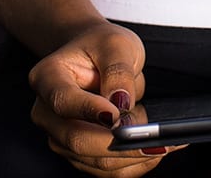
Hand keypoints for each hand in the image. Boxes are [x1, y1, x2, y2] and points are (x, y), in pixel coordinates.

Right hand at [28, 20, 183, 174]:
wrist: (94, 54)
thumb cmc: (102, 46)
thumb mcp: (117, 44)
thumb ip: (118, 71)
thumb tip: (122, 104)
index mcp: (48, 77)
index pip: (64, 101)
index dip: (90, 110)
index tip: (116, 114)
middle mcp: (46, 112)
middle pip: (77, 139)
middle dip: (117, 143)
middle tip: (153, 138)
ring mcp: (60, 136)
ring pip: (92, 160)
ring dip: (130, 156)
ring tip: (164, 143)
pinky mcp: (77, 152)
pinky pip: (104, 168)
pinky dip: (132, 163)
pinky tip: (154, 151)